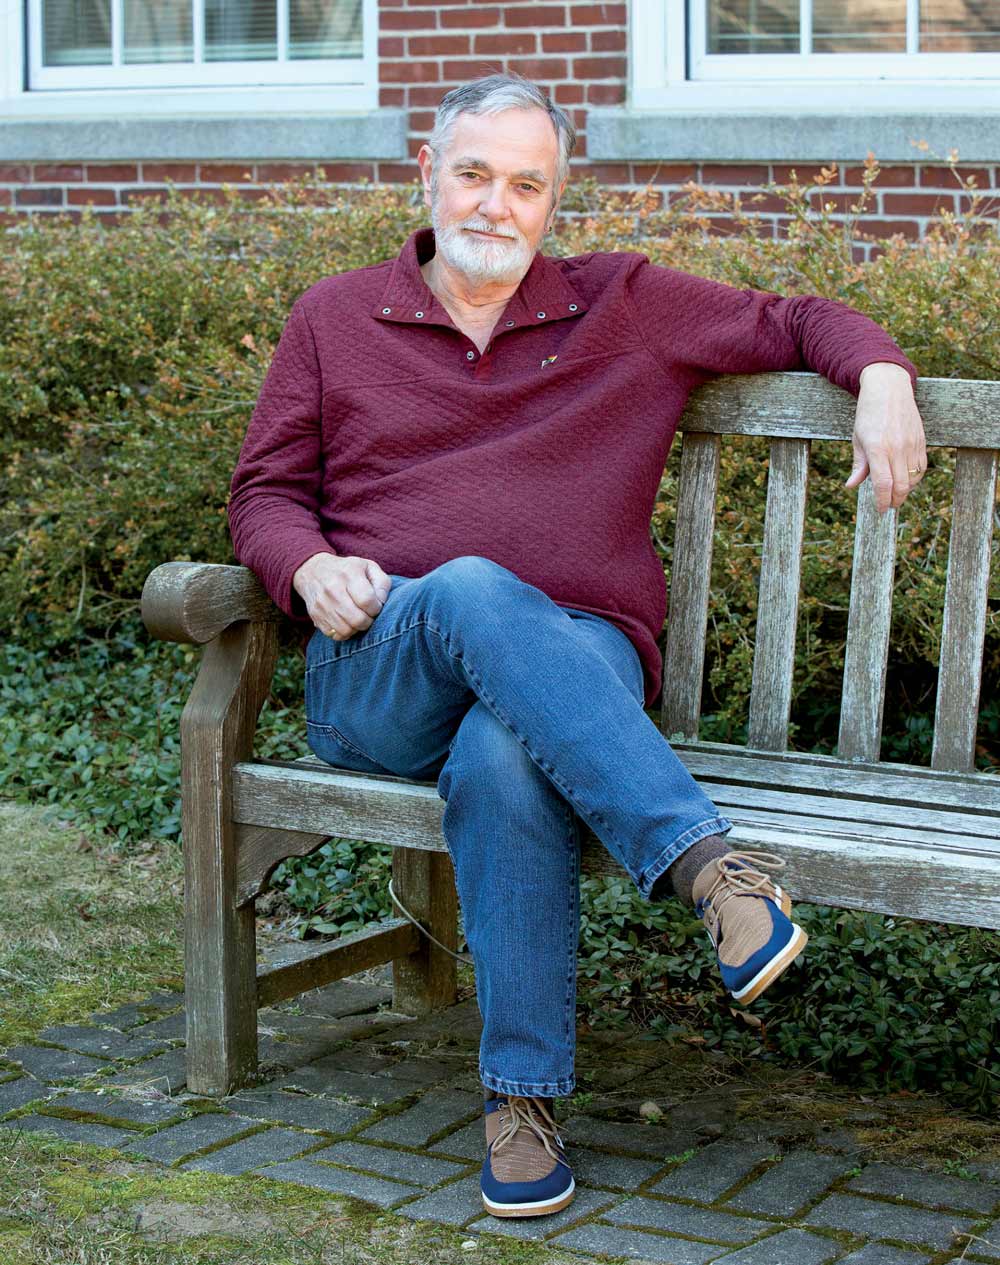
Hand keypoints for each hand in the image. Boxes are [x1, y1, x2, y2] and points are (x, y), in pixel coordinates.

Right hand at [292, 552, 391, 640]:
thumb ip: (382, 583)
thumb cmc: (347, 570)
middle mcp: (333, 588)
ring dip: (357, 628)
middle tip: (368, 615)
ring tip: (358, 618)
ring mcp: (322, 604)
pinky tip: (347, 622)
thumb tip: (381, 603)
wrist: (312, 571)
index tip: (376, 606)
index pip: (367, 600)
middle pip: (358, 619)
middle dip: (368, 621)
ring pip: (346, 630)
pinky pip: (335, 635)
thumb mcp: (368, 567)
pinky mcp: (315, 615)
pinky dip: (345, 633)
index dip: (376, 608)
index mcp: (349, 573)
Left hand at [846, 362, 926, 512]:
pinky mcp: (921, 441)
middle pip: (901, 485)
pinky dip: (914, 478)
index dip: (882, 500)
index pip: (883, 483)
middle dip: (894, 500)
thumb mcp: (858, 438)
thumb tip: (851, 486)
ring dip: (905, 491)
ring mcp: (911, 444)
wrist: (889, 389)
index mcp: (877, 448)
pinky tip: (906, 480)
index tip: (879, 510)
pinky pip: (921, 467)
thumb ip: (859, 464)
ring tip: (895, 494)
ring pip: (913, 478)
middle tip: (887, 506)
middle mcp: (897, 447)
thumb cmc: (868, 414)